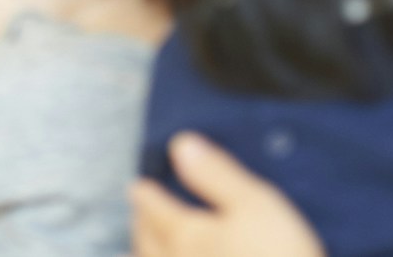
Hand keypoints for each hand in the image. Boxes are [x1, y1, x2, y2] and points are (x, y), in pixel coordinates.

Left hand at [130, 134, 322, 256]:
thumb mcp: (255, 205)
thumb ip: (215, 175)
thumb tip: (181, 145)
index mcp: (185, 234)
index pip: (154, 208)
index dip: (145, 194)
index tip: (137, 186)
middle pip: (146, 241)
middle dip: (141, 223)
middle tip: (140, 211)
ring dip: (145, 250)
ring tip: (145, 244)